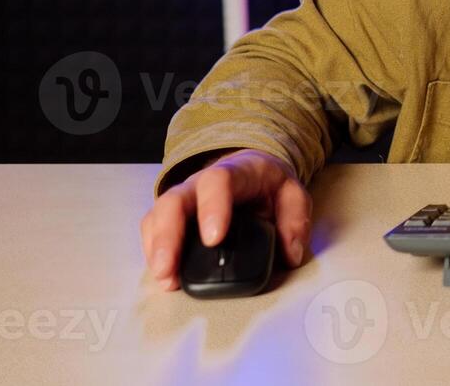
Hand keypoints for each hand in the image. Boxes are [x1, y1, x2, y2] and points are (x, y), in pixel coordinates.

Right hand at [140, 148, 311, 291]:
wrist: (250, 170)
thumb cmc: (267, 184)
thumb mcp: (292, 193)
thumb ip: (296, 219)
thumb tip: (290, 254)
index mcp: (234, 173)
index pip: (218, 181)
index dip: (212, 208)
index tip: (214, 239)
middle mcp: (199, 183)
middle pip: (174, 200)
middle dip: (168, 235)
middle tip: (170, 269)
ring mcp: (183, 199)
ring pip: (158, 215)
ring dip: (156, 248)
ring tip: (165, 280)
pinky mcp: (172, 216)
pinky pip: (153, 229)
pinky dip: (153, 252)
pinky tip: (163, 275)